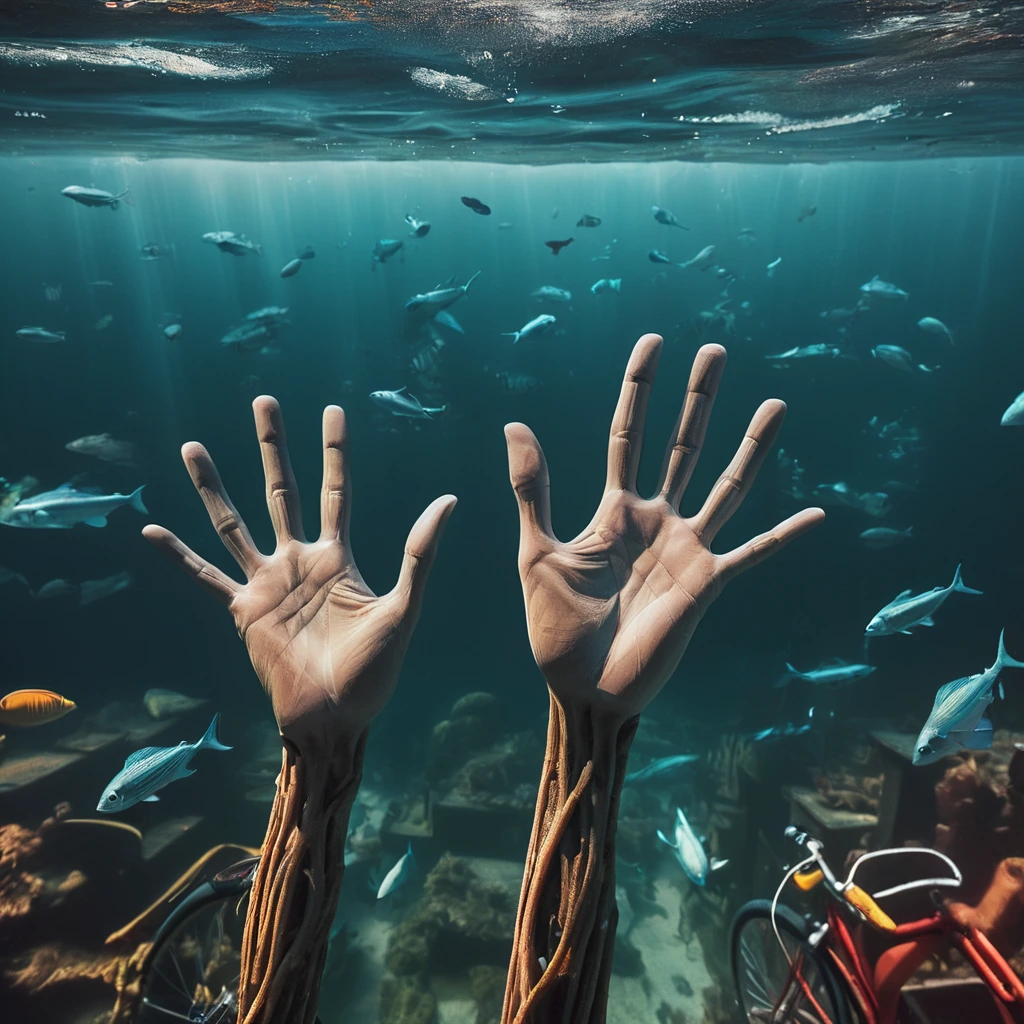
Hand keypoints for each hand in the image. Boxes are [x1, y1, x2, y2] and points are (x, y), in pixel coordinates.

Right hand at [143, 398, 455, 739]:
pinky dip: (179, 557)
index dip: (334, 451)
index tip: (333, 410)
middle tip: (265, 400)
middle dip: (272, 446)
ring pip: (234, 523)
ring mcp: (267, 584)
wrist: (336, 718)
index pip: (334, 490)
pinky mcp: (242, 612)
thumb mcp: (404, 609)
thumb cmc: (374, 672)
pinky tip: (153, 531)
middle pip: (281, 490)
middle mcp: (298, 561)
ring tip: (192, 447)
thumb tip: (450, 499)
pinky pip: (204, 577)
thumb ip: (420, 554)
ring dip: (213, 486)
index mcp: (337, 558)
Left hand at [505, 334, 822, 719]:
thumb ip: (532, 491)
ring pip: (725, 487)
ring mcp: (685, 551)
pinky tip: (817, 514)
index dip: (638, 390)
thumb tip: (514, 423)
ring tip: (775, 403)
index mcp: (613, 512)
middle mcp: (655, 522)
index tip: (652, 342)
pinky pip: (752, 555)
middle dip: (697, 400)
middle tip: (714, 350)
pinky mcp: (707, 586)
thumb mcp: (538, 552)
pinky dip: (784, 537)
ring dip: (750, 447)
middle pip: (681, 447)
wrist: (583, 688)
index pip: (628, 436)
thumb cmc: (555, 630)